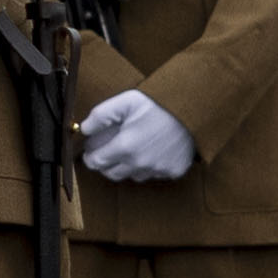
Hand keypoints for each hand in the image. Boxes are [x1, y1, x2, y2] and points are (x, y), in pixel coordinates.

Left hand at [77, 90, 197, 185]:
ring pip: (132, 176)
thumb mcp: (126, 101)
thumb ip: (101, 115)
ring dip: (126, 166)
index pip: (96, 162)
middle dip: (105, 163)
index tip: (91, 150)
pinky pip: (153, 174)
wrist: (194, 109)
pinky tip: (150, 152)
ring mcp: (157, 170)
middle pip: (111, 173)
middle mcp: (139, 164)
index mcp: (124, 148)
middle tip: (107, 150)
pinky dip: (148, 167)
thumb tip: (84, 129)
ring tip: (129, 150)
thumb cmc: (159, 103)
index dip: (90, 156)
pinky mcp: (172, 171)